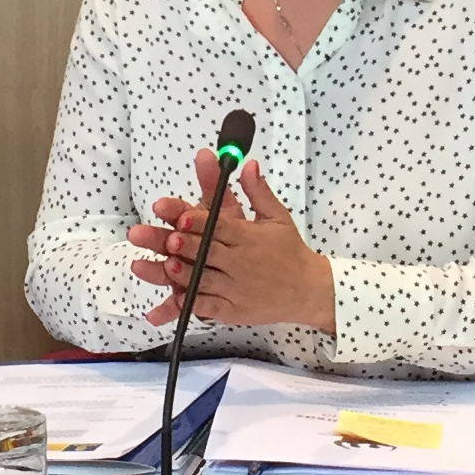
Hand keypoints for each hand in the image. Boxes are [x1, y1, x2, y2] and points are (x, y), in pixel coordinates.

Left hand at [125, 152, 336, 334]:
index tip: (180, 217)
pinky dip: (192, 303)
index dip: (199, 222)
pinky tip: (176, 298)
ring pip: (205, 280)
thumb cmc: (289, 250)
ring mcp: (236, 288)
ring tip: (166, 266)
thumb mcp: (277, 217)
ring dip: (185, 274)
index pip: (220, 226)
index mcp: (249, 237)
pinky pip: (209, 307)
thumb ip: (257, 192)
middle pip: (209, 252)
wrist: (308, 290)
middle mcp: (241, 262)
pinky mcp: (233, 310)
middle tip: (168, 240)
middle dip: (188, 246)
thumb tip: (247, 164)